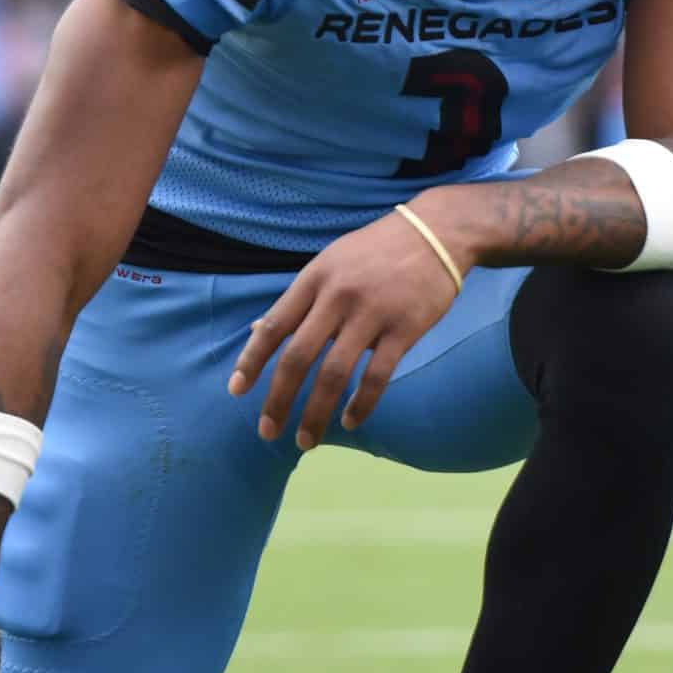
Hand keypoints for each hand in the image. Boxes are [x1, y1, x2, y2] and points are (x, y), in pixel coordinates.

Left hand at [226, 205, 461, 448]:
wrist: (436, 232)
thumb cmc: (375, 251)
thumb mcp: (329, 262)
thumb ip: (298, 299)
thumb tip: (256, 330)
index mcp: (315, 278)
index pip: (273, 326)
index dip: (251, 361)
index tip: (236, 391)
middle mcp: (337, 296)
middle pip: (298, 357)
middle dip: (278, 399)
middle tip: (267, 431)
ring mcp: (371, 313)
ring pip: (334, 374)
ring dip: (315, 413)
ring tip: (305, 440)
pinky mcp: (404, 328)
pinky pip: (376, 376)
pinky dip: (361, 405)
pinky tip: (350, 422)